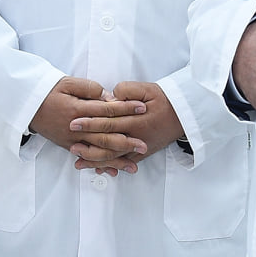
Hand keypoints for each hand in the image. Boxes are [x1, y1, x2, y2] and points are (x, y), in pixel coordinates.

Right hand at [30, 77, 145, 173]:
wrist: (27, 106)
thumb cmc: (48, 92)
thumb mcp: (67, 82)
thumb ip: (89, 88)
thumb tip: (108, 97)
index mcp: (77, 110)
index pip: (107, 110)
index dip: (126, 109)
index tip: (142, 108)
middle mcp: (76, 128)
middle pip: (105, 136)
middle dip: (126, 142)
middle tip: (144, 145)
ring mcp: (72, 140)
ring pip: (98, 152)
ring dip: (117, 159)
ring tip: (134, 165)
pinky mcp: (68, 147)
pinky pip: (88, 158)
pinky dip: (101, 165)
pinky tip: (113, 171)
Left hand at [67, 80, 184, 171]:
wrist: (184, 114)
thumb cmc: (164, 99)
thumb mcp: (146, 89)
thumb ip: (126, 90)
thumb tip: (109, 97)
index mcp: (136, 119)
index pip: (109, 121)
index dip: (90, 122)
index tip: (74, 122)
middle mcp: (137, 136)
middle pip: (108, 142)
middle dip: (88, 144)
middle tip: (71, 144)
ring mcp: (140, 147)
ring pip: (115, 156)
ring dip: (96, 159)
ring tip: (78, 160)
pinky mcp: (143, 153)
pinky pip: (125, 162)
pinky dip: (111, 166)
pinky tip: (97, 168)